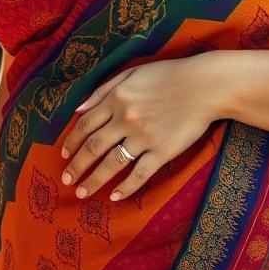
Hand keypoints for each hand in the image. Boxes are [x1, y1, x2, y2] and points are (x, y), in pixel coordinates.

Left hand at [59, 55, 218, 201]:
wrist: (204, 85)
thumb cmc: (169, 75)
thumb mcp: (132, 72)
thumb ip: (103, 90)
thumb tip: (78, 109)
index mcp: (116, 98)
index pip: (85, 124)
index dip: (72, 142)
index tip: (64, 155)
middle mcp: (125, 119)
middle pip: (93, 147)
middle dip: (77, 166)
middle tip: (66, 180)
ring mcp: (144, 137)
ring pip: (112, 164)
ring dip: (94, 181)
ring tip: (82, 192)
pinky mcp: (163, 151)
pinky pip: (140, 174)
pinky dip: (126, 188)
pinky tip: (114, 197)